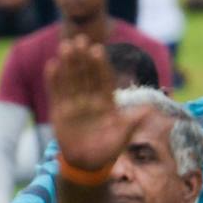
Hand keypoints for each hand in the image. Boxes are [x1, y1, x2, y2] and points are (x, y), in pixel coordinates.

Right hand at [45, 37, 152, 173]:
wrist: (88, 163)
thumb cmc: (109, 148)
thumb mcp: (123, 134)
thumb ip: (133, 120)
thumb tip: (149, 109)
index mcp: (107, 102)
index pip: (104, 80)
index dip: (100, 65)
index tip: (98, 49)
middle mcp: (91, 100)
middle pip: (87, 75)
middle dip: (84, 58)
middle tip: (80, 38)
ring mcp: (75, 104)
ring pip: (72, 79)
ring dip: (69, 63)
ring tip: (66, 46)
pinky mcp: (60, 111)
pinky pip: (57, 92)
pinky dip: (54, 80)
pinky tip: (52, 65)